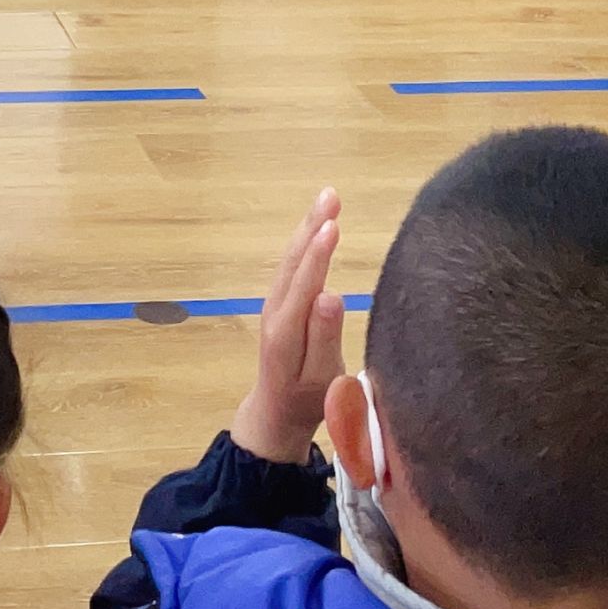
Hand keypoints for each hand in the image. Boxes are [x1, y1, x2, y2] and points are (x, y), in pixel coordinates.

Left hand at [229, 190, 346, 463]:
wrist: (276, 413)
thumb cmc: (306, 400)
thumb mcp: (319, 378)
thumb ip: (323, 337)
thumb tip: (330, 295)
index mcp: (285, 330)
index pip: (304, 283)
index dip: (318, 254)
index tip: (332, 225)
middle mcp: (275, 311)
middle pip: (294, 261)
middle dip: (312, 225)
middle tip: (331, 195)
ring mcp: (275, 305)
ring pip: (291, 259)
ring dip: (309, 226)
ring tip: (328, 199)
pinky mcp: (281, 303)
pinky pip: (293, 265)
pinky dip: (306, 241)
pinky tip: (317, 225)